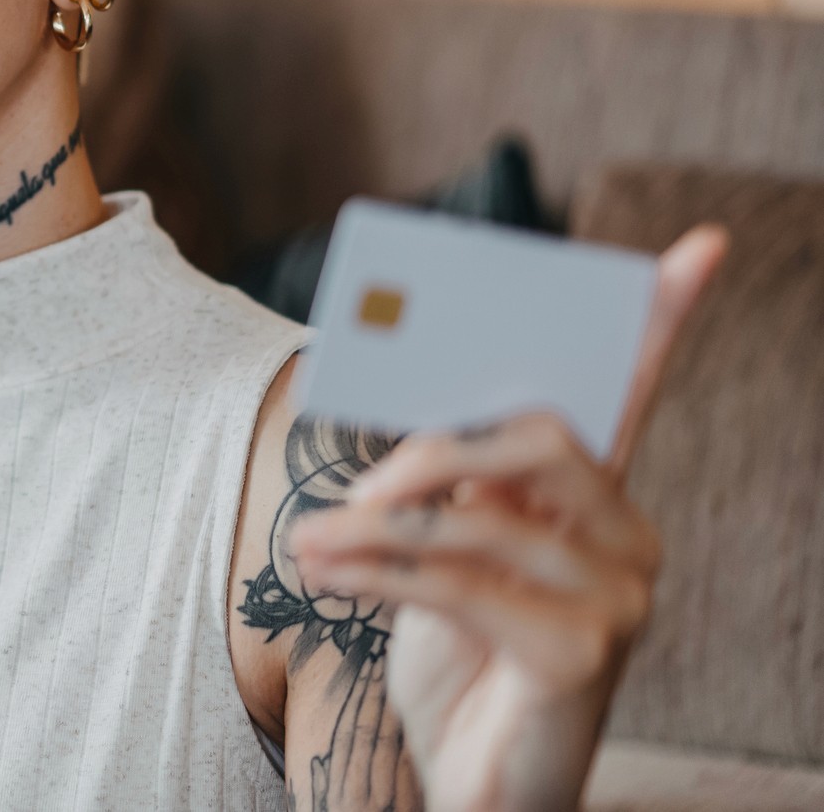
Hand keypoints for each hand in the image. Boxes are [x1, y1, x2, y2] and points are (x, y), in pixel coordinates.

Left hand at [287, 225, 726, 811]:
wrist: (475, 779)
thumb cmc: (461, 654)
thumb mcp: (447, 553)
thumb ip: (446, 486)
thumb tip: (408, 425)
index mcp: (596, 496)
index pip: (634, 392)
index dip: (665, 318)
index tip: (694, 245)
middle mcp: (625, 536)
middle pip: (538, 434)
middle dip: (432, 446)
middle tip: (359, 483)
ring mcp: (615, 597)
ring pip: (479, 514)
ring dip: (374, 526)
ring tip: (309, 539)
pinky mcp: (579, 654)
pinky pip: (457, 583)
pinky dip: (373, 572)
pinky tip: (323, 571)